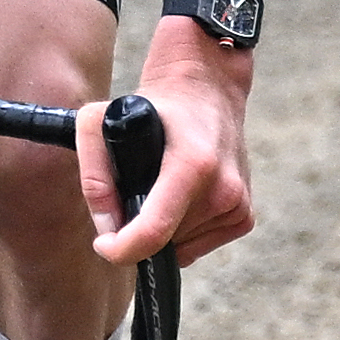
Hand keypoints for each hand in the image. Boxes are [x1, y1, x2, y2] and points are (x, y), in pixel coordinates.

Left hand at [89, 24, 256, 265]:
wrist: (208, 90)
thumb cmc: (154, 106)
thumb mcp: (103, 122)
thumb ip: (94, 176)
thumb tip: (107, 228)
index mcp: (193, 165)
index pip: (155, 231)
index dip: (122, 249)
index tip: (104, 244)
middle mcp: (224, 188)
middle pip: (164, 242)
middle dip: (139, 230)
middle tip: (135, 191)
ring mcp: (238, 203)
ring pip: (181, 247)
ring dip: (163, 230)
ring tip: (162, 188)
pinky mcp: (244, 214)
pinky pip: (199, 246)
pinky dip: (183, 231)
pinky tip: (182, 198)